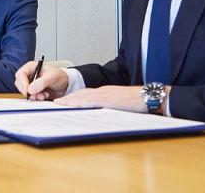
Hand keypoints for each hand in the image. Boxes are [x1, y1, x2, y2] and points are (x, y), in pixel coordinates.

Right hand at [14, 61, 68, 100]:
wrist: (65, 85)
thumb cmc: (59, 76)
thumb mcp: (52, 77)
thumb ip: (42, 82)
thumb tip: (30, 89)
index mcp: (31, 67)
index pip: (20, 74)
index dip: (22, 83)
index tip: (27, 91)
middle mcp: (29, 75)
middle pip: (20, 84)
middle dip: (28, 91)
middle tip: (36, 94)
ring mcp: (31, 84)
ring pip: (24, 91)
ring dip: (33, 96)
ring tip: (43, 95)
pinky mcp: (34, 91)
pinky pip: (30, 96)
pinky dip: (36, 98)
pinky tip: (44, 96)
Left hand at [54, 85, 170, 113]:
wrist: (148, 97)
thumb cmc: (138, 102)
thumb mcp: (121, 105)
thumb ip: (111, 107)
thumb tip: (103, 114)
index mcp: (106, 92)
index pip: (86, 94)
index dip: (74, 97)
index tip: (64, 101)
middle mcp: (103, 91)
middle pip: (80, 93)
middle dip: (68, 98)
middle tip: (56, 102)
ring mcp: (104, 94)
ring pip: (82, 95)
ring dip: (69, 99)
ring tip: (58, 103)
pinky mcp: (107, 98)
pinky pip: (89, 100)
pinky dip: (78, 102)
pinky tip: (71, 104)